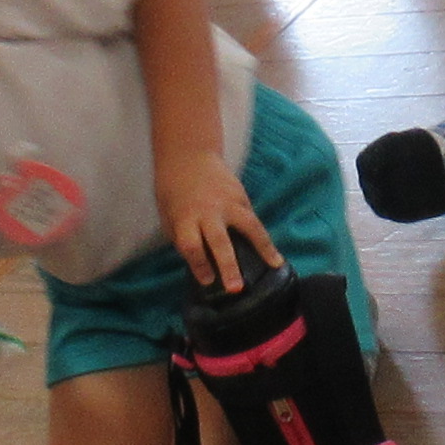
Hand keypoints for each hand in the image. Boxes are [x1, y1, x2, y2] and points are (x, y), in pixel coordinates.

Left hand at [160, 148, 272, 298]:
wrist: (188, 156)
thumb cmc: (173, 192)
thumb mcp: (169, 216)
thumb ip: (183, 238)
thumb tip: (201, 265)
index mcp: (185, 218)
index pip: (192, 246)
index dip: (199, 265)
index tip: (208, 281)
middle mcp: (209, 211)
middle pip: (220, 242)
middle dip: (228, 266)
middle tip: (236, 288)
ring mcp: (229, 202)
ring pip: (250, 227)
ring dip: (263, 247)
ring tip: (275, 264)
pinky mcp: (242, 196)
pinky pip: (252, 219)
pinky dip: (260, 235)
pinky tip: (270, 251)